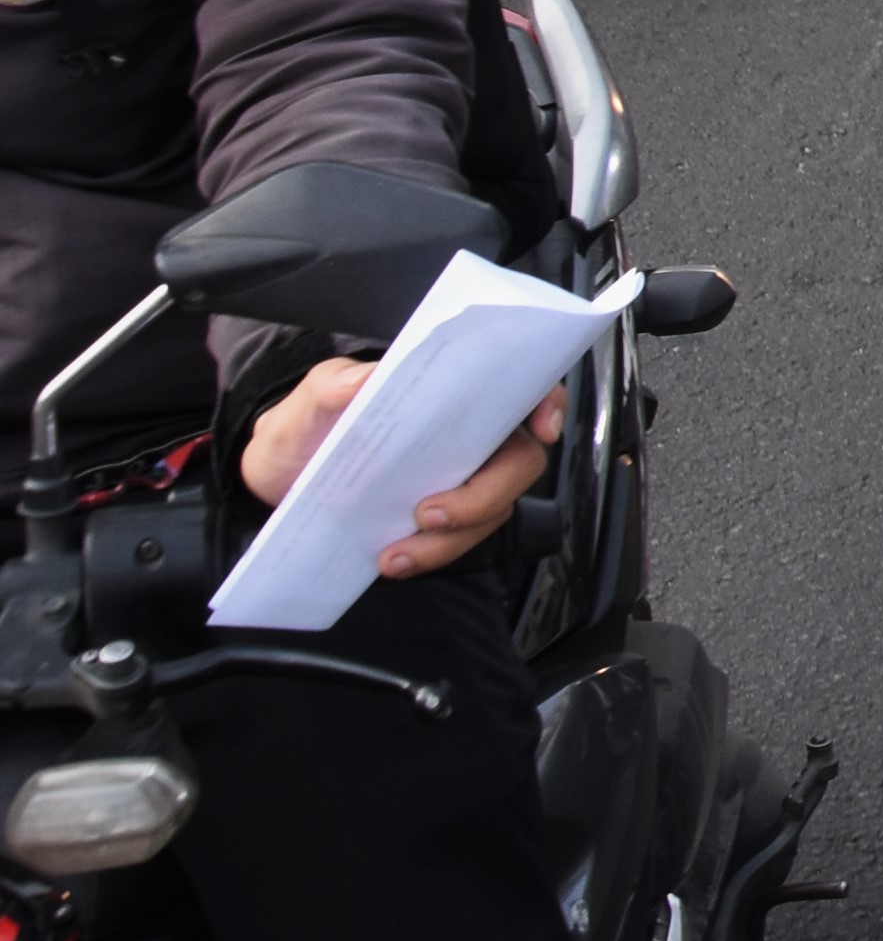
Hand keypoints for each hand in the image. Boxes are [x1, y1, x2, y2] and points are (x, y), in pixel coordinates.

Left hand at [243, 361, 563, 580]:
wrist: (277, 477)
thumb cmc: (305, 425)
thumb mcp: (312, 397)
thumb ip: (336, 385)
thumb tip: (368, 381)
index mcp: (449, 391)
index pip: (521, 385)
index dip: (547, 402)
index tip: (540, 429)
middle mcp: (467, 434)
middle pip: (518, 461)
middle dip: (486, 495)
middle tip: (430, 513)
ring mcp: (458, 478)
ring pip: (495, 509)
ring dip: (454, 537)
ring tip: (397, 553)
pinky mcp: (439, 518)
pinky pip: (460, 540)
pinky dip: (432, 555)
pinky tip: (394, 560)